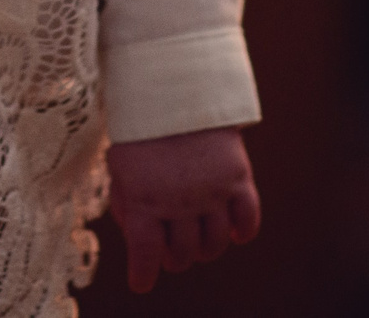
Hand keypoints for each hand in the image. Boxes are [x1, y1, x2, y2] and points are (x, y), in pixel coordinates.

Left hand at [106, 126, 260, 292]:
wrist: (175, 84)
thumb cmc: (142, 127)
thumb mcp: (120, 163)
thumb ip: (126, 202)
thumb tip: (137, 238)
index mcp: (143, 198)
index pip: (146, 255)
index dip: (143, 274)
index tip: (142, 283)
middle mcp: (179, 201)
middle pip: (183, 253)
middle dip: (176, 258)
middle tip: (173, 251)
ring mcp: (211, 191)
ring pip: (214, 244)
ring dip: (206, 249)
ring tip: (200, 239)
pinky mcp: (236, 177)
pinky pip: (248, 219)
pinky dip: (243, 232)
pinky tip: (234, 233)